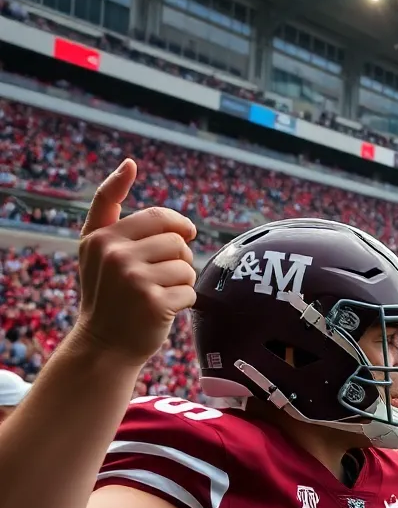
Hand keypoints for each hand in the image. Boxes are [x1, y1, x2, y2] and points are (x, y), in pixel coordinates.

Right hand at [74, 160, 196, 365]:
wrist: (105, 344)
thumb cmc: (108, 292)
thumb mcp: (96, 247)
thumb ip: (108, 206)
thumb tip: (129, 163)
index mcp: (103, 237)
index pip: (157, 216)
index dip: (177, 224)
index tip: (183, 231)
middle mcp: (115, 254)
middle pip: (178, 240)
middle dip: (180, 257)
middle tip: (164, 275)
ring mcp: (134, 279)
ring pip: (186, 265)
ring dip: (182, 281)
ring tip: (160, 293)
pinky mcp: (154, 303)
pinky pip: (190, 291)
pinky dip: (185, 302)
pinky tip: (164, 310)